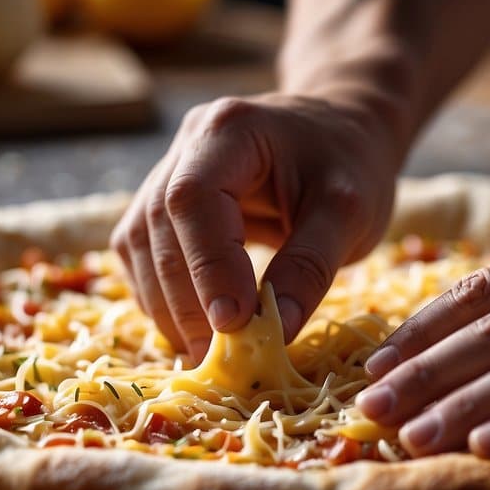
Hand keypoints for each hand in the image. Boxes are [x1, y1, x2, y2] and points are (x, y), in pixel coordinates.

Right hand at [111, 92, 401, 359]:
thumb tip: (276, 332)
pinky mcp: (161, 207)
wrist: (340, 132)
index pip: (194, 200)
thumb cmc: (349, 165)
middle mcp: (186, 146)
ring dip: (167, 307)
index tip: (233, 324)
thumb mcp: (349, 212)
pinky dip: (163, 299)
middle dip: (185, 300)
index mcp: (230, 131)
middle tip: (219, 358)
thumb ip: (311, 266)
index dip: (206, 265)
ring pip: (140, 247)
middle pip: (157, 227)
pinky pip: (142, 257)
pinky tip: (194, 329)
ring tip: (207, 353)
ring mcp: (165, 174)